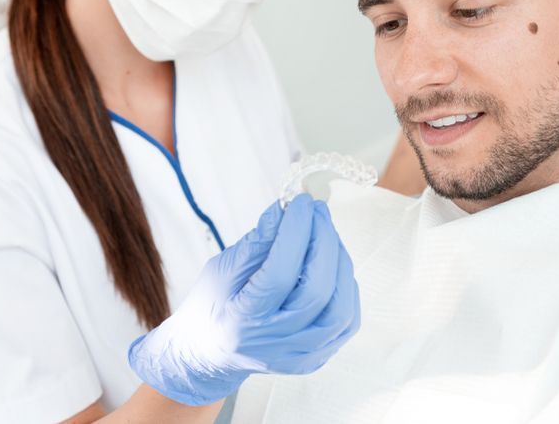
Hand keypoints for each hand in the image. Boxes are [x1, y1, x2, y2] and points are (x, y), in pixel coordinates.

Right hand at [128, 194, 359, 405]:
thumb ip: (256, 243)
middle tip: (316, 210)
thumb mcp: (221, 270)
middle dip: (322, 241)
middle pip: (316, 291)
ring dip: (338, 262)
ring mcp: (300, 356)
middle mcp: (275, 346)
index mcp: (242, 323)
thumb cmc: (212, 306)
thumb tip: (285, 210)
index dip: (295, 233)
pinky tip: (332, 262)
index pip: (280, 274)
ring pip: (340, 308)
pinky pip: (347, 320)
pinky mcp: (317, 357)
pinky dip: (345, 285)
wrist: (211, 354)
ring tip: (325, 232)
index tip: (299, 202)